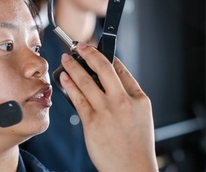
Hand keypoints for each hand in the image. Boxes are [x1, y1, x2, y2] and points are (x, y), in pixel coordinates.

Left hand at [59, 43, 157, 171]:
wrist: (132, 168)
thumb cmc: (136, 145)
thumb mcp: (141, 116)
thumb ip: (128, 96)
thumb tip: (110, 81)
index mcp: (138, 98)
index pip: (122, 69)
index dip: (108, 56)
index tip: (98, 50)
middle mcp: (123, 101)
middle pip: (103, 68)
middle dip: (89, 52)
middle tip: (80, 46)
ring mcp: (107, 111)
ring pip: (86, 80)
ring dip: (73, 66)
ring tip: (66, 58)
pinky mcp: (92, 122)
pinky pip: (77, 98)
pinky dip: (69, 84)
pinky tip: (64, 77)